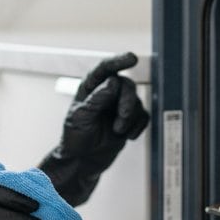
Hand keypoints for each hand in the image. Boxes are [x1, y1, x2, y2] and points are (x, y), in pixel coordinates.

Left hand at [39, 52, 149, 206]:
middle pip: (127, 85)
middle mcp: (106, 93)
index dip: (119, 61)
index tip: (132, 58)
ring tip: (117, 131)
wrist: (83, 161)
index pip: (105, 69)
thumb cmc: (76, 138)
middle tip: (122, 118)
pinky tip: (127, 135)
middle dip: (127, 102)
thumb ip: (96, 99)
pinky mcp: (130, 119)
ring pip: (137, 101)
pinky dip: (138, 126)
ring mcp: (119, 105)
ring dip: (129, 118)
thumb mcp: (81, 117)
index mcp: (90, 87)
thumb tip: (112, 82)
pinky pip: (143, 116)